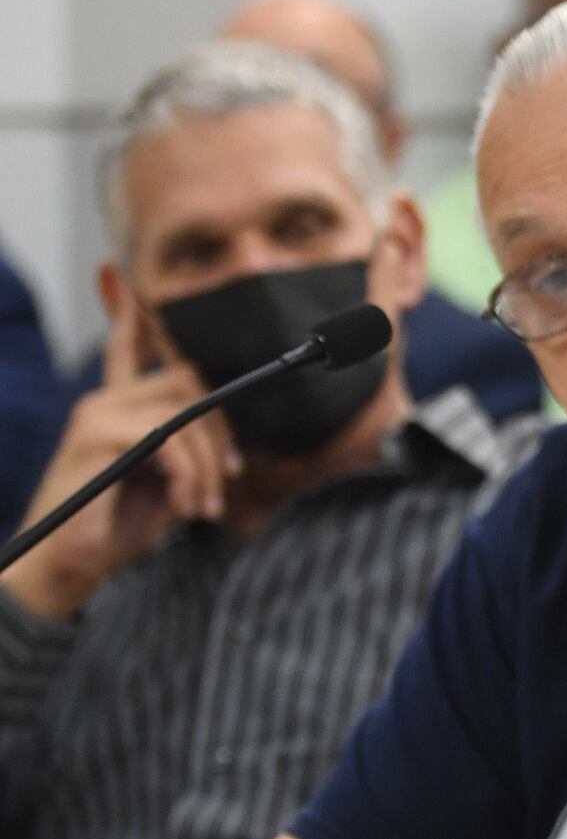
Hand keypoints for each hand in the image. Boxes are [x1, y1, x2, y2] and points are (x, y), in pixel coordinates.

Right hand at [0, 293, 235, 621]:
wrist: (67, 567)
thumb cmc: (113, 528)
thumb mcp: (162, 484)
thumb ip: (184, 453)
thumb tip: (226, 448)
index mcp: (114, 407)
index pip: (124, 346)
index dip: (125, 309)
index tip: (114, 271)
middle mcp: (103, 402)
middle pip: (189, 381)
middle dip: (221, 431)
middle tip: (227, 477)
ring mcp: (98, 415)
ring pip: (188, 415)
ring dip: (209, 466)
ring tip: (204, 506)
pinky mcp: (100, 436)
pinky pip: (173, 442)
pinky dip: (192, 478)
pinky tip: (188, 508)